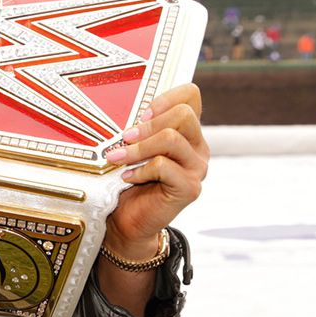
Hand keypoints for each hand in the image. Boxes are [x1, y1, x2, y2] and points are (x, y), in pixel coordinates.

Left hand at [102, 82, 209, 249]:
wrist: (126, 220)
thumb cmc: (126, 181)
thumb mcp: (131, 148)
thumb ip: (137, 128)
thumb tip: (125, 110)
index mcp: (186, 132)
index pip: (191, 96)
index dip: (167, 97)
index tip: (143, 114)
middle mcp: (197, 147)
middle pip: (183, 115)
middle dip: (148, 125)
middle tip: (125, 138)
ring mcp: (197, 168)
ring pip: (171, 139)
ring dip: (138, 148)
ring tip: (118, 158)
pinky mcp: (190, 188)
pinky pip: (163, 166)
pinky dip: (140, 169)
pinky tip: (128, 177)